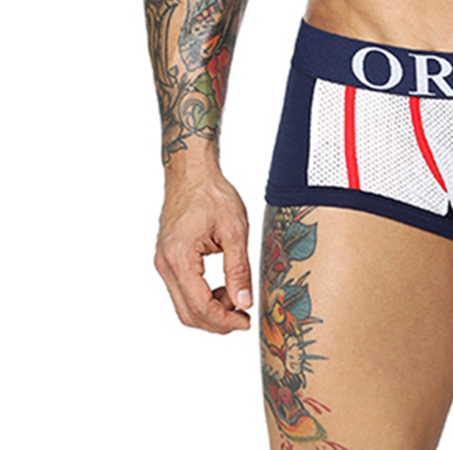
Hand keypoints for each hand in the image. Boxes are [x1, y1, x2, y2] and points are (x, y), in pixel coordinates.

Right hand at [155, 168, 252, 332]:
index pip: (199, 306)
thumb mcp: (234, 230)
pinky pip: (182, 290)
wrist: (192, 174)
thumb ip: (238, 268)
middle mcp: (164, 265)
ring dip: (210, 310)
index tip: (245, 322)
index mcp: (179, 258)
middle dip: (216, 322)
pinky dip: (202, 297)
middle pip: (187, 312)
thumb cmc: (212, 194)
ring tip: (236, 298)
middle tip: (243, 319)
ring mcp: (163, 263)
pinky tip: (223, 288)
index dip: (223, 320)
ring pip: (183, 304)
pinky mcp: (167, 260)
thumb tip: (243, 302)